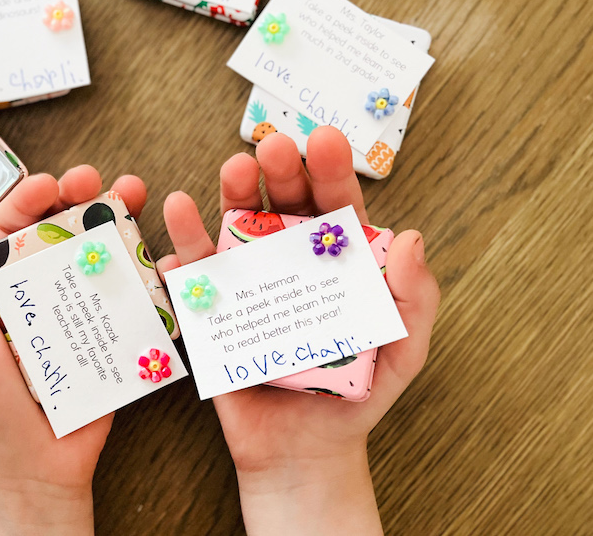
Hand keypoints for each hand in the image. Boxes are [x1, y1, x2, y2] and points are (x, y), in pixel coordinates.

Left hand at [0, 166, 146, 535]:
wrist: (30, 470)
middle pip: (59, 234)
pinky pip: (127, 299)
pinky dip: (144, 273)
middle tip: (98, 182)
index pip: (10, 230)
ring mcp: (74, 315)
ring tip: (133, 198)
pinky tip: (156, 251)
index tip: (51, 184)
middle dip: (80, 199)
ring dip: (116, 223)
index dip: (30, 200)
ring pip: (96, 257)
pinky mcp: (107, 338)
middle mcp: (36, 296)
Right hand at [158, 129, 439, 534]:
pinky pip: (194, 288)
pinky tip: (179, 254)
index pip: (334, 207)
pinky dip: (182, 267)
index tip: (326, 140)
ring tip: (229, 175)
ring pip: (231, 232)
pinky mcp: (213, 315)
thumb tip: (410, 238)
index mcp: (333, 262)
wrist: (304, 452)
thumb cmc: (357, 395)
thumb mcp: (403, 349)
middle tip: (271, 149)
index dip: (330, 172)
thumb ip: (413, 298)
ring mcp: (246, 285)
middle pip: (278, 206)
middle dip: (275, 173)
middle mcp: (286, 263)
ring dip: (226, 199)